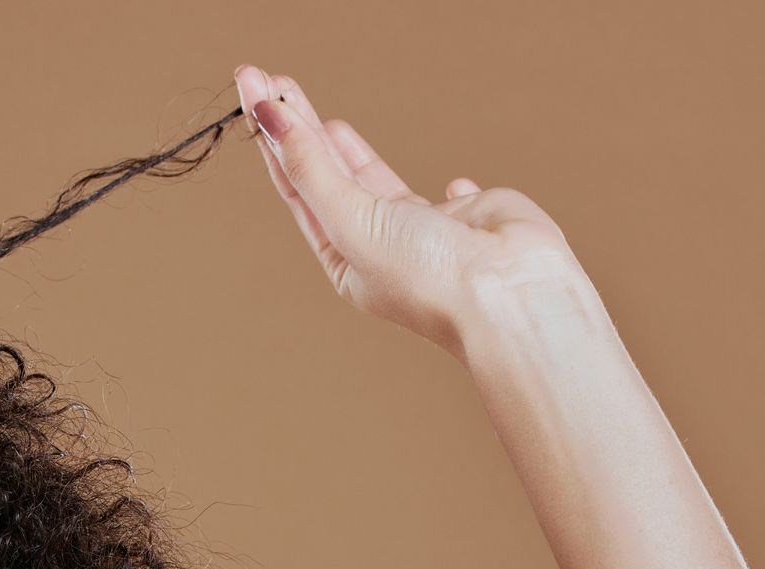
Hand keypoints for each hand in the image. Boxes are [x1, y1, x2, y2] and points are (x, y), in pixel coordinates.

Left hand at [232, 64, 583, 359]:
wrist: (511, 292)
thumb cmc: (428, 275)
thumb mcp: (354, 220)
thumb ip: (314, 168)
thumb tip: (272, 119)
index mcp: (343, 260)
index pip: (295, 185)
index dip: (273, 134)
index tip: (253, 85)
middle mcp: (377, 247)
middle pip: (324, 175)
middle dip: (297, 127)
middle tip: (267, 79)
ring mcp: (421, 231)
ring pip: (372, 179)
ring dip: (343, 149)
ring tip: (315, 113)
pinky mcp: (466, 217)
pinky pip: (445, 201)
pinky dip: (441, 190)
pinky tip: (447, 185)